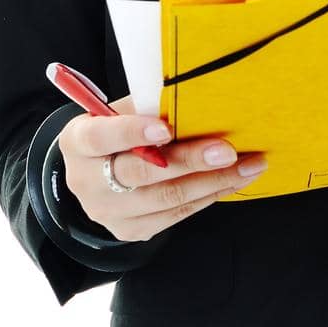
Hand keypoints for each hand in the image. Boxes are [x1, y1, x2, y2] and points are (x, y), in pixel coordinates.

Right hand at [59, 92, 267, 240]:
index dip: (132, 133)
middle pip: (141, 173)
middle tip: (227, 150)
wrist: (97, 176)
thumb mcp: (119, 113)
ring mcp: (108, 212)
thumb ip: (146, 107)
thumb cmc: (116, 132)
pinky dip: (209, 195)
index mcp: (78, 143)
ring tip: (249, 165)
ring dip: (212, 182)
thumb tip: (196, 96)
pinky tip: (234, 180)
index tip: (166, 128)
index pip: (100, 137)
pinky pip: (176, 214)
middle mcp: (87, 182)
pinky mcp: (131, 230)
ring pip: (165, 199)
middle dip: (189, 161)